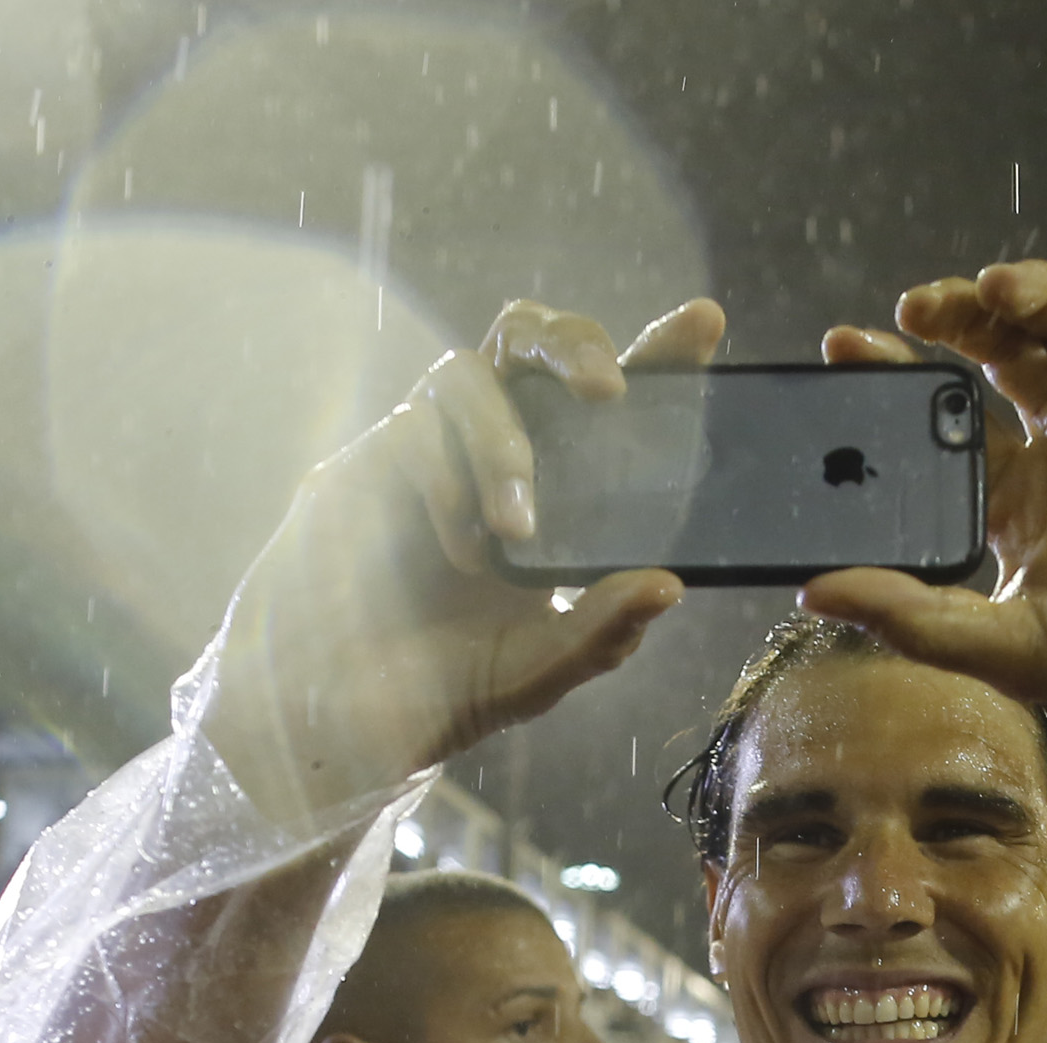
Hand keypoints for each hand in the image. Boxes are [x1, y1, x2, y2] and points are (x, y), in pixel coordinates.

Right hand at [203, 297, 725, 824]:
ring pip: (471, 375)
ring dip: (502, 446)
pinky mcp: (372, 459)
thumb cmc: (449, 680)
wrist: (344, 715)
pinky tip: (457, 549)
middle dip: (575, 343)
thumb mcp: (542, 667)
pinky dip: (447, 485)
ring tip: (514, 529)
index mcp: (560, 483)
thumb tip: (667, 585)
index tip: (703, 323)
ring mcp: (432, 446)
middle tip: (607, 391)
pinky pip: (414, 430)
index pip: (613, 399)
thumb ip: (603, 630)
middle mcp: (497, 446)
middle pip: (533, 338)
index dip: (657, 353)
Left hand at [801, 262, 1046, 737]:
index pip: (944, 416)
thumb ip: (918, 618)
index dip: (897, 374)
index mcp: (1025, 498)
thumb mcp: (1019, 649)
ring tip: (1000, 295)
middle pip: (999, 345)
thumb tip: (814, 589)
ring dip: (1030, 288)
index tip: (846, 345)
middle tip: (918, 308)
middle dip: (956, 312)